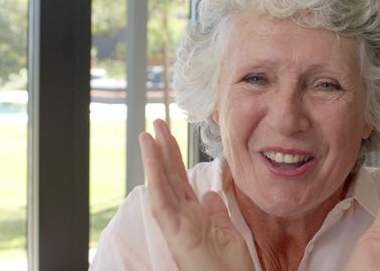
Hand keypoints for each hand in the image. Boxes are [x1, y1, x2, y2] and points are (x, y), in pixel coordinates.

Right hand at [139, 119, 253, 270]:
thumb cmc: (232, 270)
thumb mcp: (229, 234)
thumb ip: (217, 212)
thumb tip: (209, 193)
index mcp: (196, 218)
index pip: (182, 182)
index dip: (174, 159)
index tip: (170, 137)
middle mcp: (183, 220)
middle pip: (170, 179)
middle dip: (162, 151)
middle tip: (156, 124)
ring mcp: (177, 227)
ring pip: (161, 187)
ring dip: (154, 161)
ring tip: (147, 134)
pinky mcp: (176, 236)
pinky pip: (163, 205)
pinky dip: (156, 181)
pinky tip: (152, 161)